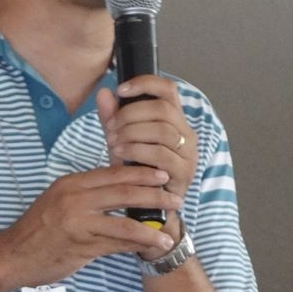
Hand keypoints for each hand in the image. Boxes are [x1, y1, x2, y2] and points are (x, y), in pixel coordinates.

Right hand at [0, 164, 183, 287]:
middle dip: (154, 194)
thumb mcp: (58, 200)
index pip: (112, 173)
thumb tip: (116, 187)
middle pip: (123, 192)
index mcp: (71, 183)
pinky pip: (117, 243)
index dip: (140, 173)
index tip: (161, 174)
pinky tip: (153, 246)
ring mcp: (78, 222)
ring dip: (151, 225)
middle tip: (175, 196)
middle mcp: (75, 198)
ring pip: (124, 220)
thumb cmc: (37, 229)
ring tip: (170, 228)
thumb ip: (86, 193)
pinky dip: (138, 244)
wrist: (13, 255)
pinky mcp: (81, 245)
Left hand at [97, 75, 196, 197]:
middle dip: (130, 115)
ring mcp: (188, 153)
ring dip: (131, 133)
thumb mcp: (121, 140)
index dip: (145, 83)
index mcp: (174, 120)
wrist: (146, 208)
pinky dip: (136, 150)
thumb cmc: (135, 171)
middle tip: (110, 128)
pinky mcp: (184, 172)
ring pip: (162, 130)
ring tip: (112, 142)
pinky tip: (120, 153)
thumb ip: (112, 118)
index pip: (168, 89)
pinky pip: (161, 154)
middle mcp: (186, 133)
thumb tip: (103, 93)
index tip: (120, 90)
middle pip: (162, 109)